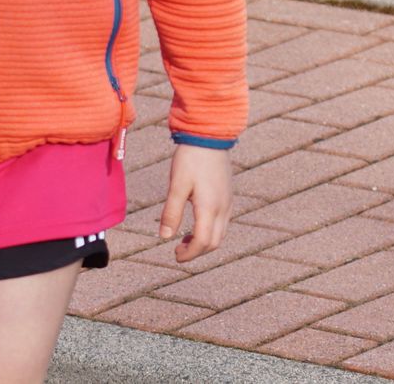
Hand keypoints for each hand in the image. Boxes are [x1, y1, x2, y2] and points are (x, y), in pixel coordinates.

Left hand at [158, 144, 231, 261]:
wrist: (209, 137)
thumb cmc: (190, 159)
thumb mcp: (177, 185)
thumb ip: (171, 212)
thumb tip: (164, 237)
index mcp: (210, 208)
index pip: (202, 242)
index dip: (190, 254)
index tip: (176, 256)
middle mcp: (223, 209)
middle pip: (214, 243)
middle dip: (197, 251)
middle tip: (178, 251)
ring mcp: (228, 203)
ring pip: (220, 234)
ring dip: (204, 242)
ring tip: (185, 239)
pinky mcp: (228, 196)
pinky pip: (223, 223)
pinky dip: (210, 231)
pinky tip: (196, 223)